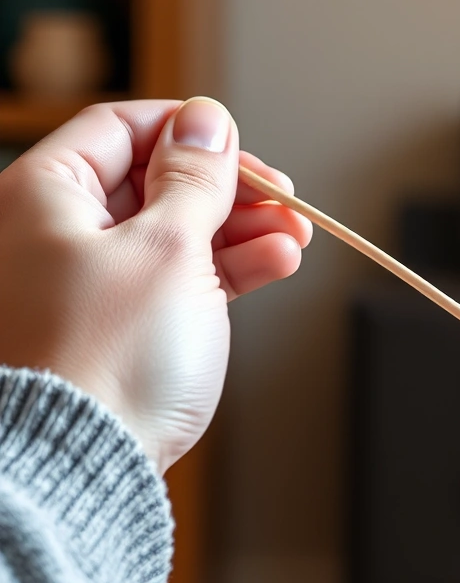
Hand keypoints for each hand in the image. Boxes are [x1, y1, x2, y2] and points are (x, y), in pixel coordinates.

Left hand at [0, 99, 311, 471]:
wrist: (87, 461)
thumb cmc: (107, 355)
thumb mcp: (170, 246)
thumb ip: (195, 177)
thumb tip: (206, 120)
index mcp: (42, 195)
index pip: (121, 128)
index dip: (189, 131)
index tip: (241, 147)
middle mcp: (51, 233)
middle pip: (153, 180)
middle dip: (229, 189)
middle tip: (282, 198)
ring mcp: (81, 281)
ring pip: (172, 231)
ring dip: (241, 229)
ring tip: (293, 238)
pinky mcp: (111, 325)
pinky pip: (174, 277)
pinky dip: (225, 269)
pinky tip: (273, 265)